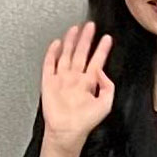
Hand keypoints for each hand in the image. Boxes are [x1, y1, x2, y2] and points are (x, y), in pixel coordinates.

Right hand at [41, 23, 116, 149]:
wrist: (67, 131)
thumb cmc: (85, 122)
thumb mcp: (105, 104)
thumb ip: (107, 86)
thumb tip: (102, 71)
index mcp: (89, 84)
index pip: (97, 61)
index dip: (102, 49)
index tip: (106, 38)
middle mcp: (75, 79)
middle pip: (81, 53)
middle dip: (86, 39)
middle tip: (90, 26)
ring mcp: (62, 79)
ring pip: (66, 55)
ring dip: (71, 42)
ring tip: (75, 29)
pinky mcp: (49, 82)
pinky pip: (49, 64)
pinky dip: (52, 53)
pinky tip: (56, 44)